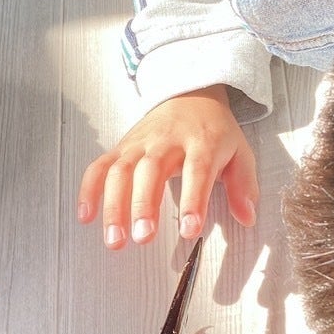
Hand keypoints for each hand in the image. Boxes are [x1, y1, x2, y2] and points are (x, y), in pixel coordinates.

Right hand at [78, 84, 257, 247]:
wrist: (190, 94)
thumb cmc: (214, 131)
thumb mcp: (240, 153)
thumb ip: (243, 186)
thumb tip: (247, 218)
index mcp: (201, 142)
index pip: (197, 170)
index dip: (193, 200)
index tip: (190, 230)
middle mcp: (166, 141)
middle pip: (150, 170)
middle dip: (144, 205)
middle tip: (143, 237)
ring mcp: (139, 144)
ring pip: (121, 171)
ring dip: (113, 205)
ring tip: (114, 239)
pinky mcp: (121, 147)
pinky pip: (99, 166)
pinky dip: (89, 190)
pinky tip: (86, 216)